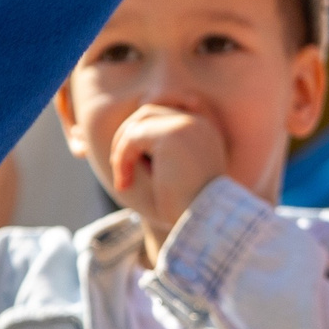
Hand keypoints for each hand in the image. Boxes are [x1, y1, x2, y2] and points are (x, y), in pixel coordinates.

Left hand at [110, 105, 228, 254]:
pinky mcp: (172, 134)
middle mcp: (200, 123)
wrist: (207, 221)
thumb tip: (124, 139)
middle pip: (149, 112)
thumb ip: (157, 154)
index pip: (170, 107)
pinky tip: (124, 183)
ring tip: (123, 178)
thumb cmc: (189, 210)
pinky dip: (122, 159)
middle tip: (121, 169)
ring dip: (123, 148)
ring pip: (139, 122)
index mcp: (206, 131)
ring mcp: (187, 125)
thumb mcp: (174, 177)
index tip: (127, 145)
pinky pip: (133, 137)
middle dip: (128, 137)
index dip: (145, 122)